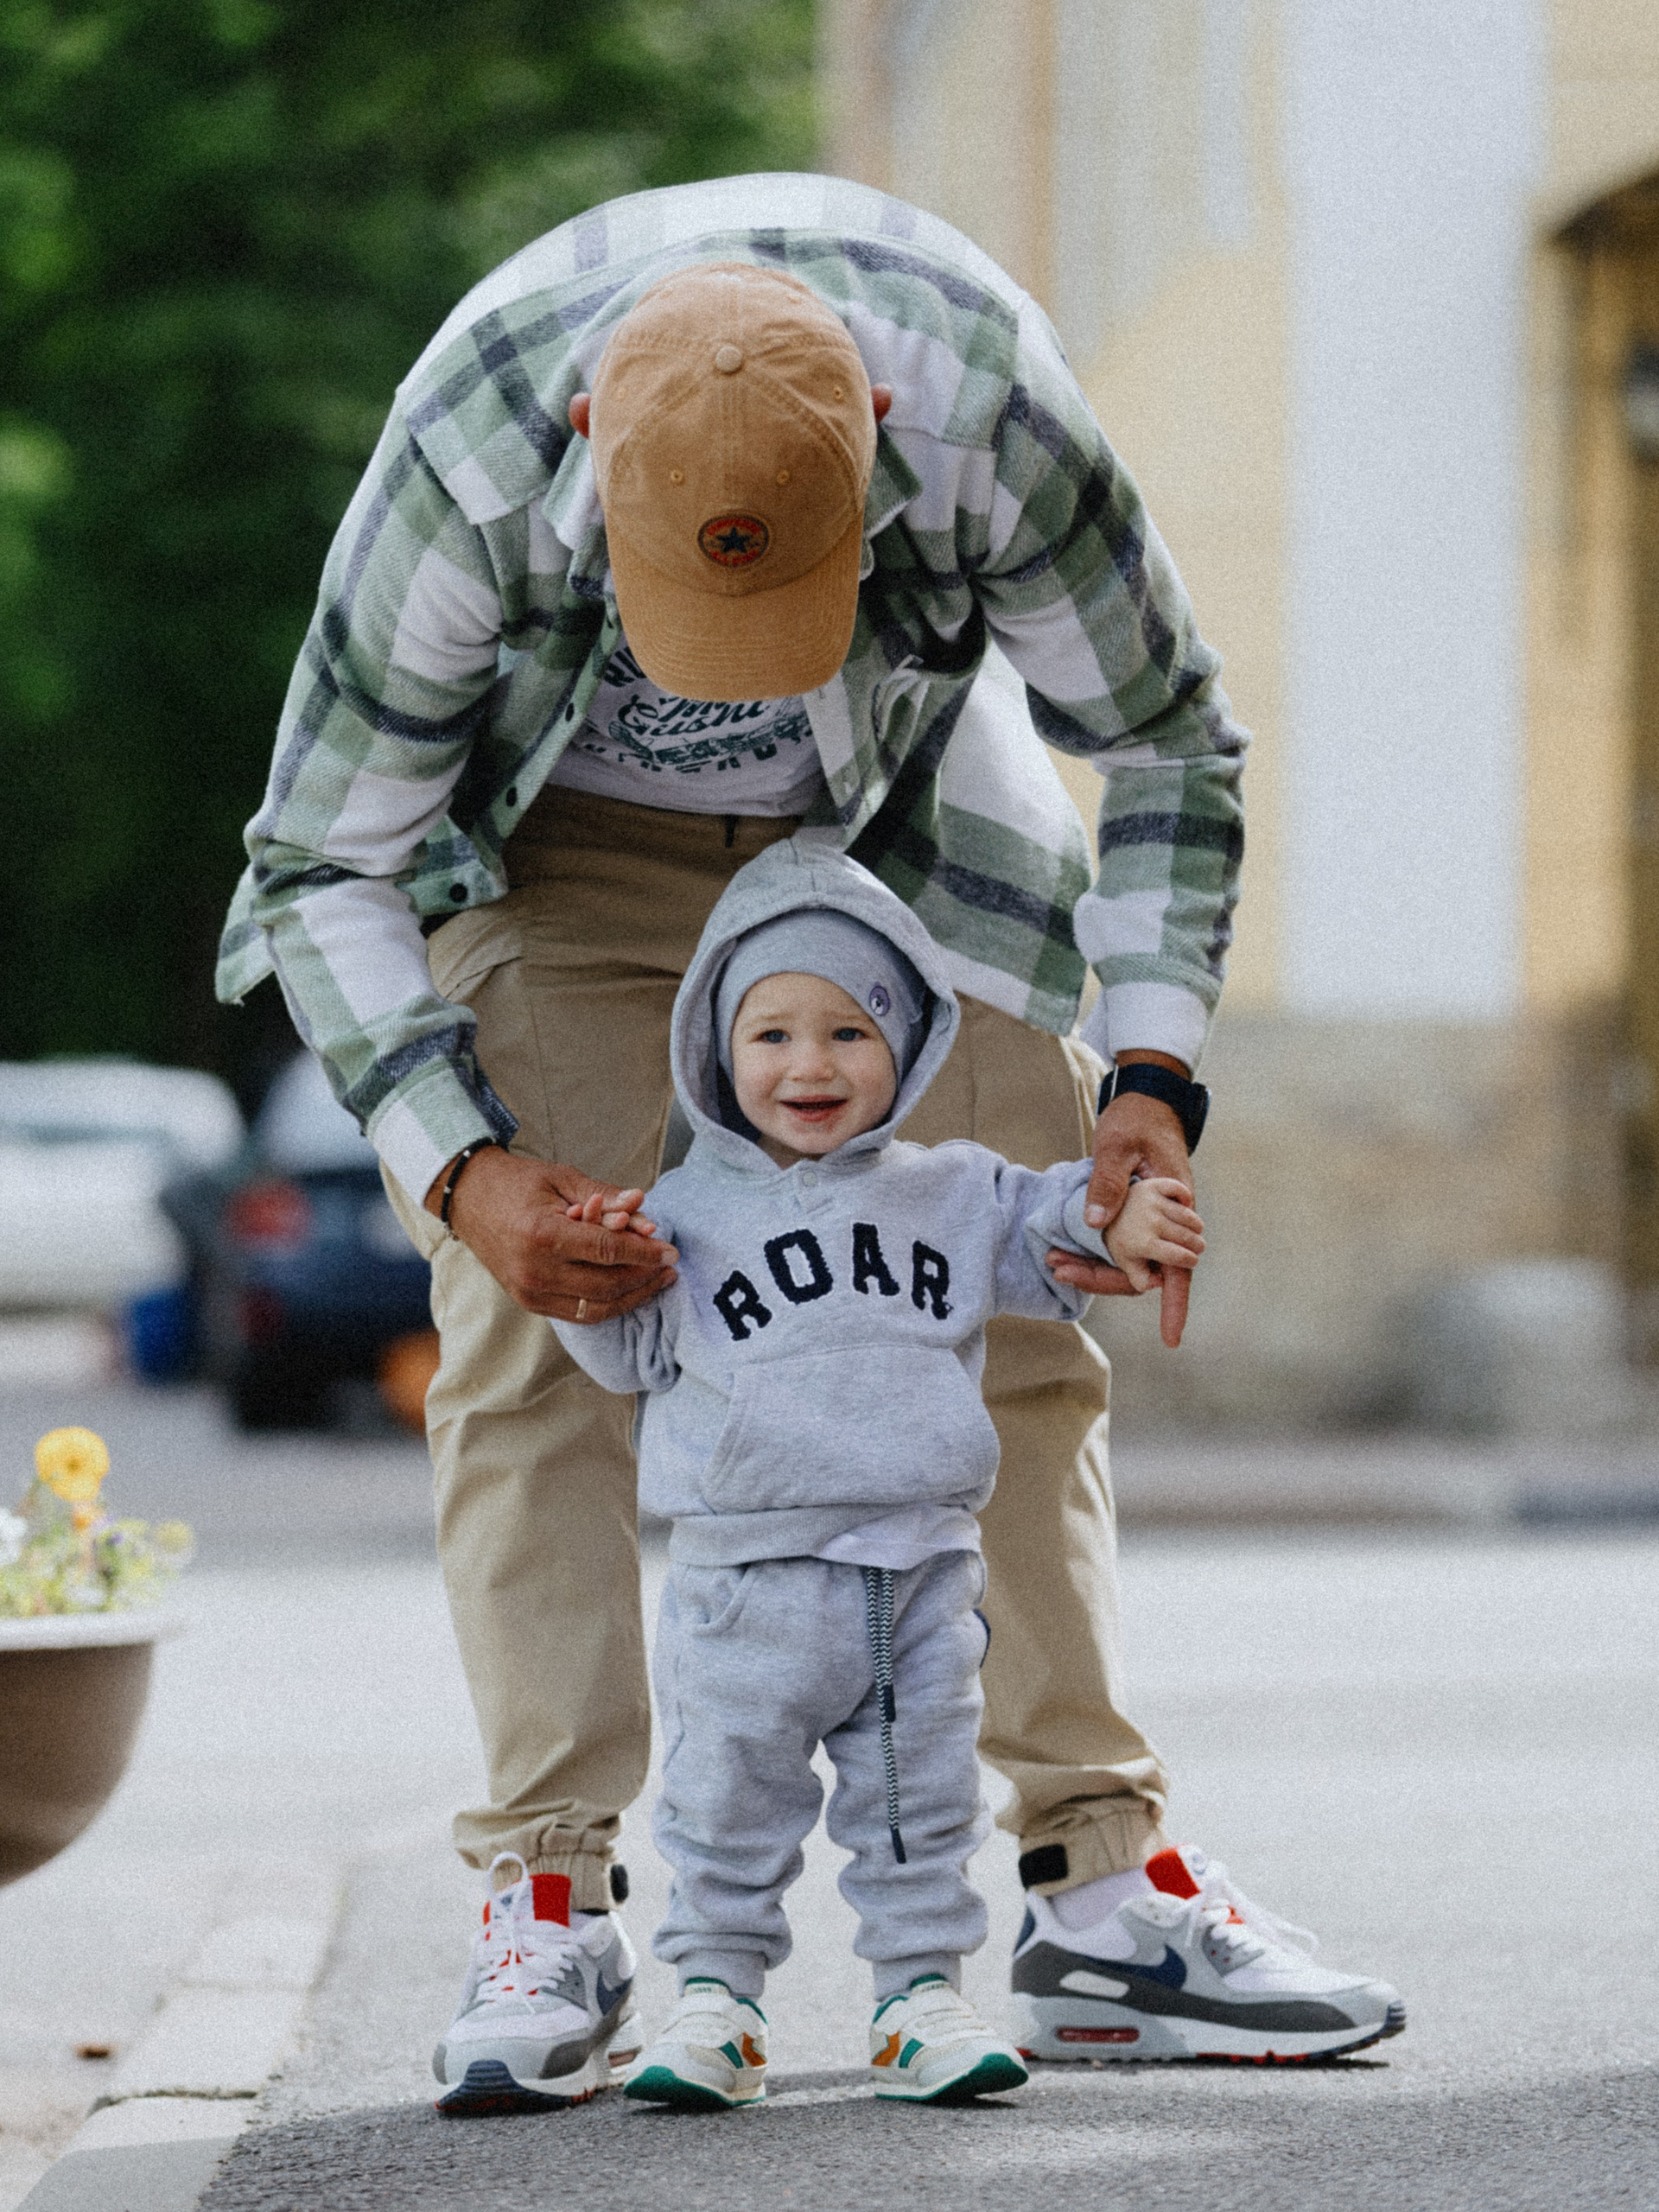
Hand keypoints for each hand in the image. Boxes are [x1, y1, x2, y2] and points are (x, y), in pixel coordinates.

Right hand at [425, 1147, 676, 1321]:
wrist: (468, 1200)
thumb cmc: (517, 1183)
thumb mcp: (561, 1178)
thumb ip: (605, 1196)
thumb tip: (643, 1209)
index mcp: (541, 1233)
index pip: (606, 1250)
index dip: (643, 1253)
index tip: (670, 1251)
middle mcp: (534, 1270)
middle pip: (606, 1283)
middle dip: (645, 1276)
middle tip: (670, 1265)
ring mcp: (529, 1292)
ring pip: (596, 1306)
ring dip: (633, 1296)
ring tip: (659, 1281)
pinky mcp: (529, 1303)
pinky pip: (579, 1314)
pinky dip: (609, 1305)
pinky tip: (630, 1291)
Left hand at [1047, 1052, 1196, 1341]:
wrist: (1147, 1100)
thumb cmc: (1138, 1119)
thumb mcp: (1117, 1145)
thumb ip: (1107, 1182)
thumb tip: (1096, 1223)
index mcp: (1177, 1206)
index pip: (1180, 1267)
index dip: (1174, 1305)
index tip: (1171, 1338)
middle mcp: (1169, 1221)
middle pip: (1144, 1271)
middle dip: (1101, 1278)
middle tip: (1059, 1269)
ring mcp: (1154, 1221)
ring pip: (1130, 1262)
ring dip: (1094, 1268)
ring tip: (1054, 1261)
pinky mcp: (1138, 1217)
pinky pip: (1121, 1246)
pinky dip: (1095, 1253)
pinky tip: (1066, 1251)